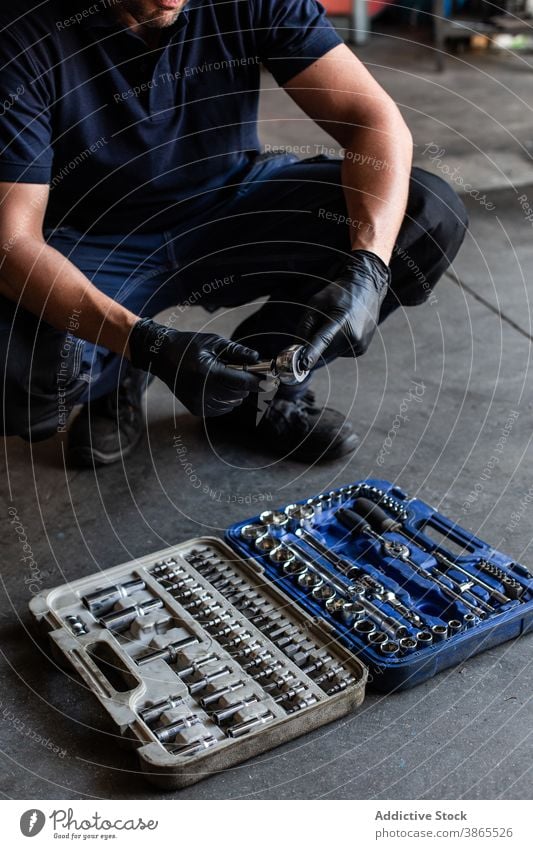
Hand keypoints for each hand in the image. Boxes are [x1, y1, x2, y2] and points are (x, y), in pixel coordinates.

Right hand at [128, 318, 260, 416]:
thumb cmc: (190, 346)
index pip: (240, 381)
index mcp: (207, 372)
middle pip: (238, 394)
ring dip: (236, 392)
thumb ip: (237, 352)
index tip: (271, 380)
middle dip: (246, 384)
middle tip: (243, 372)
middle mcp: (201, 390)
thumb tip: (257, 358)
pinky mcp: (197, 409)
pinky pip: (223, 408)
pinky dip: (226, 399)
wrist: (163, 357)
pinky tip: (217, 386)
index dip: (258, 382)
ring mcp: (198, 402)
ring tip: (224, 376)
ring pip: (232, 403)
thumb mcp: (214, 343)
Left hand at [296, 250, 390, 367]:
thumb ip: (306, 325)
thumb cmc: (339, 293)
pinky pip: (341, 353)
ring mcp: (359, 344)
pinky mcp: (362, 349)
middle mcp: (353, 334)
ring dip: (327, 346)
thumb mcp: (316, 302)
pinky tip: (344, 330)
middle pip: (325, 352)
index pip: (323, 339)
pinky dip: (337, 346)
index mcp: (341, 319)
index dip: (312, 353)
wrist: (367, 288)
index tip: (303, 366)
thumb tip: (299, 347)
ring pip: (332, 354)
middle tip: (315, 332)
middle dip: (314, 349)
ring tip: (336, 325)